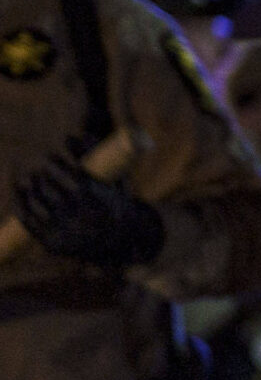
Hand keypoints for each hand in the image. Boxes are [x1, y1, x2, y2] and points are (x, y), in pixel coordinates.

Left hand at [15, 154, 163, 267]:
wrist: (120, 242)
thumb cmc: (116, 201)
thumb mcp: (114, 177)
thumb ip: (93, 154)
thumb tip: (67, 136)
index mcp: (101, 202)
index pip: (72, 176)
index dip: (57, 163)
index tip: (52, 156)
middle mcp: (82, 219)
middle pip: (51, 188)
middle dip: (44, 174)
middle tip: (42, 167)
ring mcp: (66, 233)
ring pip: (37, 202)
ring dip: (30, 186)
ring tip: (32, 178)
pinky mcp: (52, 243)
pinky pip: (27, 219)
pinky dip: (20, 202)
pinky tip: (21, 190)